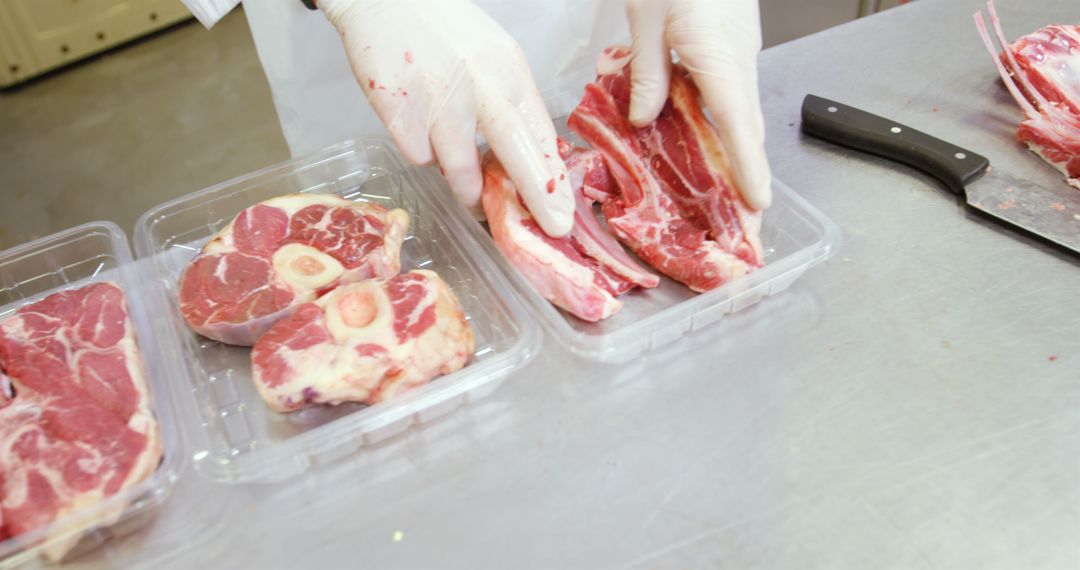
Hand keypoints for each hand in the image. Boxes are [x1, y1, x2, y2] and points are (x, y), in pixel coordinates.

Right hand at [319, 0, 573, 235]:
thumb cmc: (446, 32)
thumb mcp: (494, 56)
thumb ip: (512, 104)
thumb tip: (534, 163)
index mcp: (507, 69)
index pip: (539, 133)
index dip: (552, 180)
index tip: (563, 215)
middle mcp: (476, 83)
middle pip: (513, 150)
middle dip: (534, 196)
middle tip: (550, 227)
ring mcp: (435, 99)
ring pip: (459, 170)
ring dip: (468, 191)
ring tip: (470, 192)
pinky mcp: (397, 110)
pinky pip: (418, 156)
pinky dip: (423, 153)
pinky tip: (420, 127)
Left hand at [625, 0, 771, 209]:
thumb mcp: (647, 16)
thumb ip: (648, 72)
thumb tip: (642, 119)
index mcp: (718, 55)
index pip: (738, 124)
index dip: (749, 168)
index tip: (758, 205)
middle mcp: (740, 59)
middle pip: (748, 128)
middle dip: (749, 177)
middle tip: (747, 223)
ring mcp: (744, 51)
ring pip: (743, 113)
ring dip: (741, 155)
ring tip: (734, 198)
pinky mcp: (737, 44)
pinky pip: (734, 94)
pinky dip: (729, 126)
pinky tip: (712, 143)